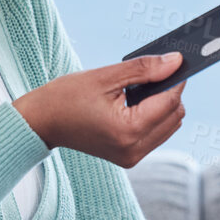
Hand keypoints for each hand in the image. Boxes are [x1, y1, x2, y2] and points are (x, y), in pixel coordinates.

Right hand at [13, 54, 185, 167]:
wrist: (42, 122)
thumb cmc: (67, 96)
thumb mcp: (106, 76)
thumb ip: (145, 68)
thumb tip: (177, 61)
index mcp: (128, 130)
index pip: (170, 101)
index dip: (176, 79)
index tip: (177, 61)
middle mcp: (134, 149)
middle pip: (175, 115)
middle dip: (169, 92)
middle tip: (151, 74)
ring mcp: (132, 157)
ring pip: (170, 125)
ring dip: (162, 105)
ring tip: (136, 91)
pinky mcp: (129, 158)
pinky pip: (157, 134)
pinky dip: (152, 117)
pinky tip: (132, 105)